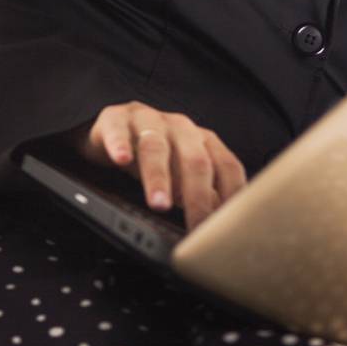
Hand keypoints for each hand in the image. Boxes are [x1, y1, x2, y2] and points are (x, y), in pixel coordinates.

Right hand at [63, 101, 247, 234]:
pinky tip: (121, 159)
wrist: (117, 127)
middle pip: (194, 159)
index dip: (230, 194)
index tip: (227, 224)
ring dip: (158, 177)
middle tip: (195, 225)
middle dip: (197, 195)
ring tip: (159, 204)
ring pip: (155, 147)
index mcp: (203, 140)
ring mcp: (149, 121)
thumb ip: (205, 194)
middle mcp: (181, 128)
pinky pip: (117, 131)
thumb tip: (223, 225)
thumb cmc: (157, 154)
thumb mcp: (184, 174)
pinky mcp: (116, 120)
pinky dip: (119, 144)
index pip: (226, 165)